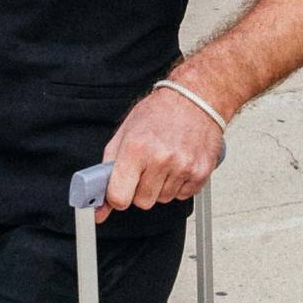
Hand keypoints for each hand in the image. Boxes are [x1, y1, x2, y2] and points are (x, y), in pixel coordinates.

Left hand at [96, 87, 225, 223]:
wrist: (195, 98)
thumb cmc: (159, 112)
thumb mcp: (124, 132)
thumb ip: (108, 167)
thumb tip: (100, 203)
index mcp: (136, 148)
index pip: (119, 197)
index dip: (116, 197)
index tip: (119, 192)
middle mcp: (160, 159)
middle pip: (143, 202)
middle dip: (140, 190)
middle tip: (146, 168)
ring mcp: (183, 167)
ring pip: (163, 199)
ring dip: (161, 186)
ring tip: (165, 161)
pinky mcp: (201, 172)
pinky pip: (183, 195)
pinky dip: (179, 184)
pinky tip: (178, 164)